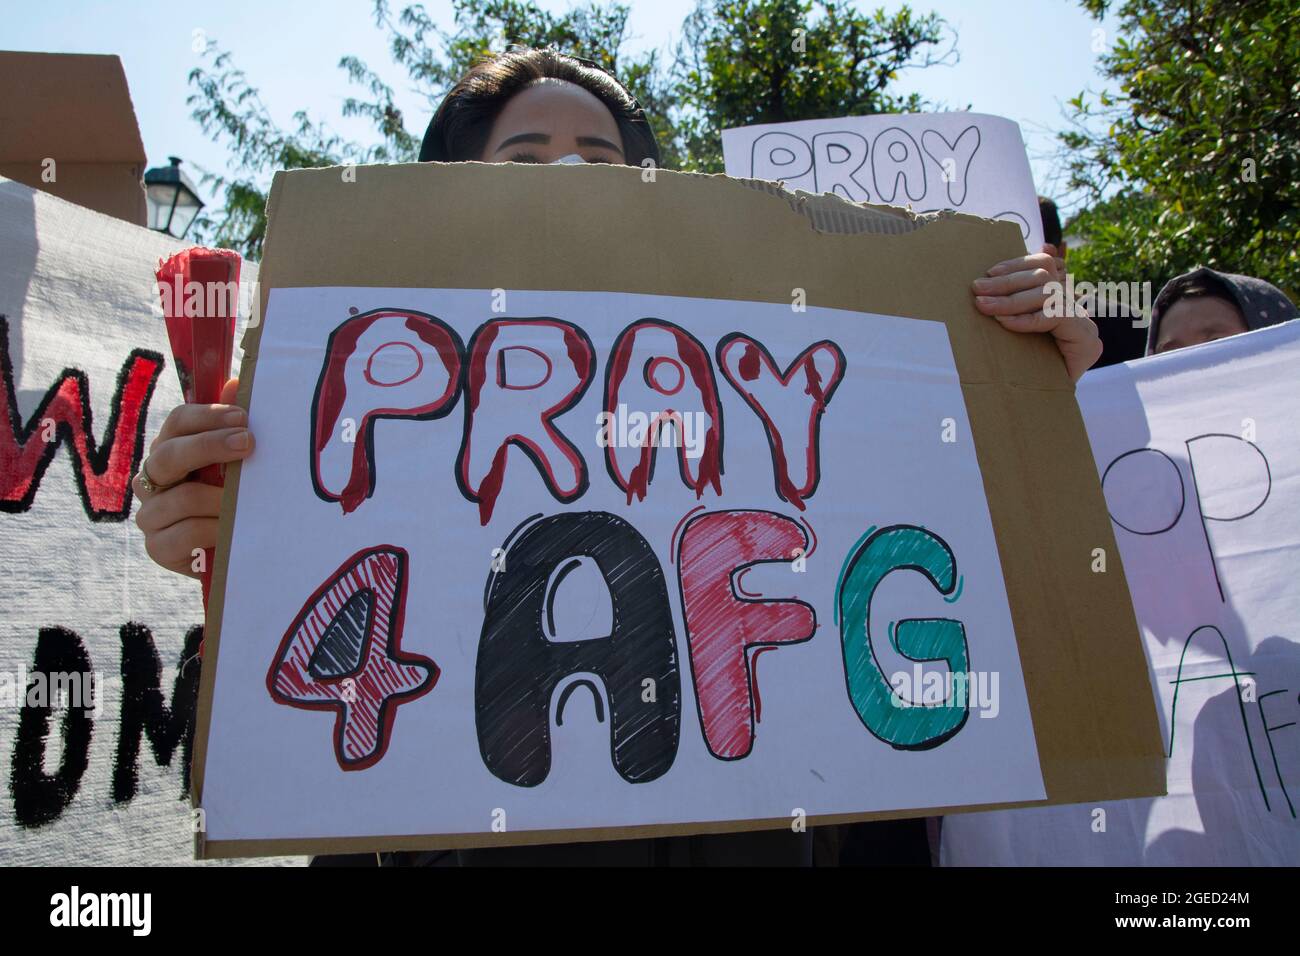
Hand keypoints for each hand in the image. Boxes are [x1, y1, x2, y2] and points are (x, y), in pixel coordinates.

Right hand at [134, 378, 252, 576]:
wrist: (234, 555)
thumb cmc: (233, 501)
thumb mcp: (237, 464)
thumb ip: (233, 427)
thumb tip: (234, 384)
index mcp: (172, 450)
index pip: (178, 422)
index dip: (207, 416)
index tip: (243, 417)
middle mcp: (154, 479)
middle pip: (169, 454)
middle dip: (209, 446)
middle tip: (247, 444)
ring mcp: (151, 514)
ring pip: (179, 497)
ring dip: (218, 496)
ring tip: (247, 498)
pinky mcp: (158, 548)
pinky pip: (183, 533)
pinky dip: (212, 528)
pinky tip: (232, 527)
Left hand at [971, 245, 1100, 381]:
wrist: (1044, 407)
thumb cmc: (1023, 368)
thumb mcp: (1012, 330)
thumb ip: (1012, 302)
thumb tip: (1000, 271)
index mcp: (1061, 299)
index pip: (1046, 266)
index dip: (1017, 264)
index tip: (989, 273)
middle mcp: (1076, 309)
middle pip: (1044, 278)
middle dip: (1006, 283)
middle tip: (977, 289)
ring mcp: (1084, 325)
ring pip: (1048, 294)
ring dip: (1011, 299)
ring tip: (983, 305)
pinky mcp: (1087, 342)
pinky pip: (1055, 316)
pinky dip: (1027, 318)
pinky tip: (1004, 322)